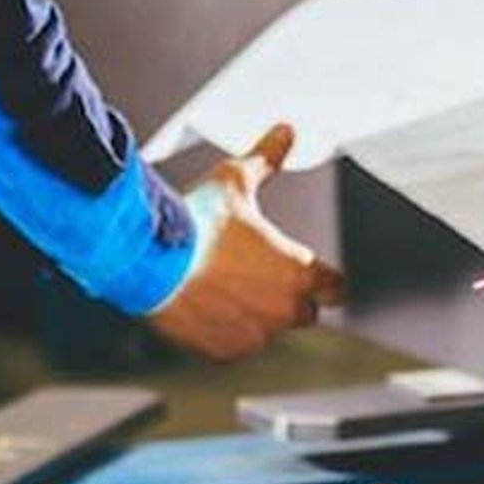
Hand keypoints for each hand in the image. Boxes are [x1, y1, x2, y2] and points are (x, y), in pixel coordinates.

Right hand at [148, 124, 343, 362]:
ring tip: (223, 288)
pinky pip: (235, 347)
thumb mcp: (235, 180)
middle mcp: (285, 309)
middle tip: (256, 276)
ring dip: (255, 316)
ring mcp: (255, 334)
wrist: (146, 258)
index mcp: (300, 271)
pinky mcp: (224, 352)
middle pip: (304, 311)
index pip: (337, 287)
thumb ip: (267, 158)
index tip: (311, 272)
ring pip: (267, 330)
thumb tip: (286, 131)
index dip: (324, 278)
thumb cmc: (195, 219)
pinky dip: (225, 333)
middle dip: (288, 297)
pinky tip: (206, 308)